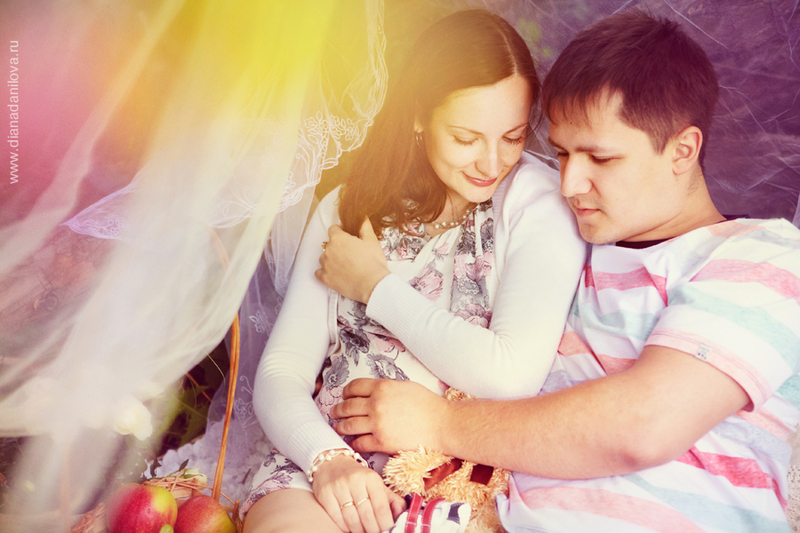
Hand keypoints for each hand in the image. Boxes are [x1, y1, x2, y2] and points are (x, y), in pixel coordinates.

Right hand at [312, 454, 405, 532]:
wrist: (330, 462)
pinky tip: (350, 528)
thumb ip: (392, 500)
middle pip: (367, 516)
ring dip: (359, 531)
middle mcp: (354, 481)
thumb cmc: (358, 477)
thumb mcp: (376, 484)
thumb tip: (402, 515)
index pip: (381, 508)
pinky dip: (344, 527)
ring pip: (352, 520)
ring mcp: (338, 487)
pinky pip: (337, 518)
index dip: (386, 524)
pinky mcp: (325, 494)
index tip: (388, 532)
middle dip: (373, 531)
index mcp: (371, 478)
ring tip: (364, 532)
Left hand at [316, 219, 389, 303]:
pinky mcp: (325, 279)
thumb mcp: (372, 240)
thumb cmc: (373, 262)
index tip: (348, 237)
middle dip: (337, 246)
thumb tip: (362, 216)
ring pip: (324, 258)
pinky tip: (335, 273)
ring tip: (344, 265)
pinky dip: (325, 272)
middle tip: (350, 253)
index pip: (333, 229)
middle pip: (329, 244)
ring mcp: (325, 265)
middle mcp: (328, 250)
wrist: (372, 285)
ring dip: (331, 259)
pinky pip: (319, 272)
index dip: (341, 232)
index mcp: (338, 239)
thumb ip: (364, 226)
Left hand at [331, 379, 447, 453]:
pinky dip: (353, 442)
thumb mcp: (404, 386)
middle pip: (347, 406)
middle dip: (338, 410)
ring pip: (348, 425)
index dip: (346, 392)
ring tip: (339, 427)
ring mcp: (377, 424)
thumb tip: (370, 392)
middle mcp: (376, 404)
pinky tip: (353, 441)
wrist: (442, 424)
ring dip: (340, 426)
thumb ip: (385, 388)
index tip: (345, 396)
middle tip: (335, 412)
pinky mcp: (381, 442)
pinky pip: (358, 443)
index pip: (353, 387)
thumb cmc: (427, 404)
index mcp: (382, 387)